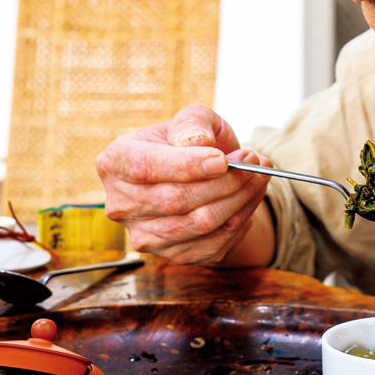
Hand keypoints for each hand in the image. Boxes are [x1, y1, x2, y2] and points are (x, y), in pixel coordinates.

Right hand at [97, 104, 274, 265]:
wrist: (200, 176)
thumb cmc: (191, 143)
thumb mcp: (192, 119)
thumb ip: (193, 123)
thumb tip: (198, 142)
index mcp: (115, 163)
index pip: (145, 167)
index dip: (185, 165)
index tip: (222, 160)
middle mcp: (122, 205)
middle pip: (175, 199)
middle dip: (224, 181)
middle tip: (254, 162)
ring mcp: (145, 235)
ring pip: (199, 224)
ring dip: (239, 199)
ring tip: (259, 176)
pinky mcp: (173, 256)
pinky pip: (214, 242)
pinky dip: (241, 218)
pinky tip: (250, 197)